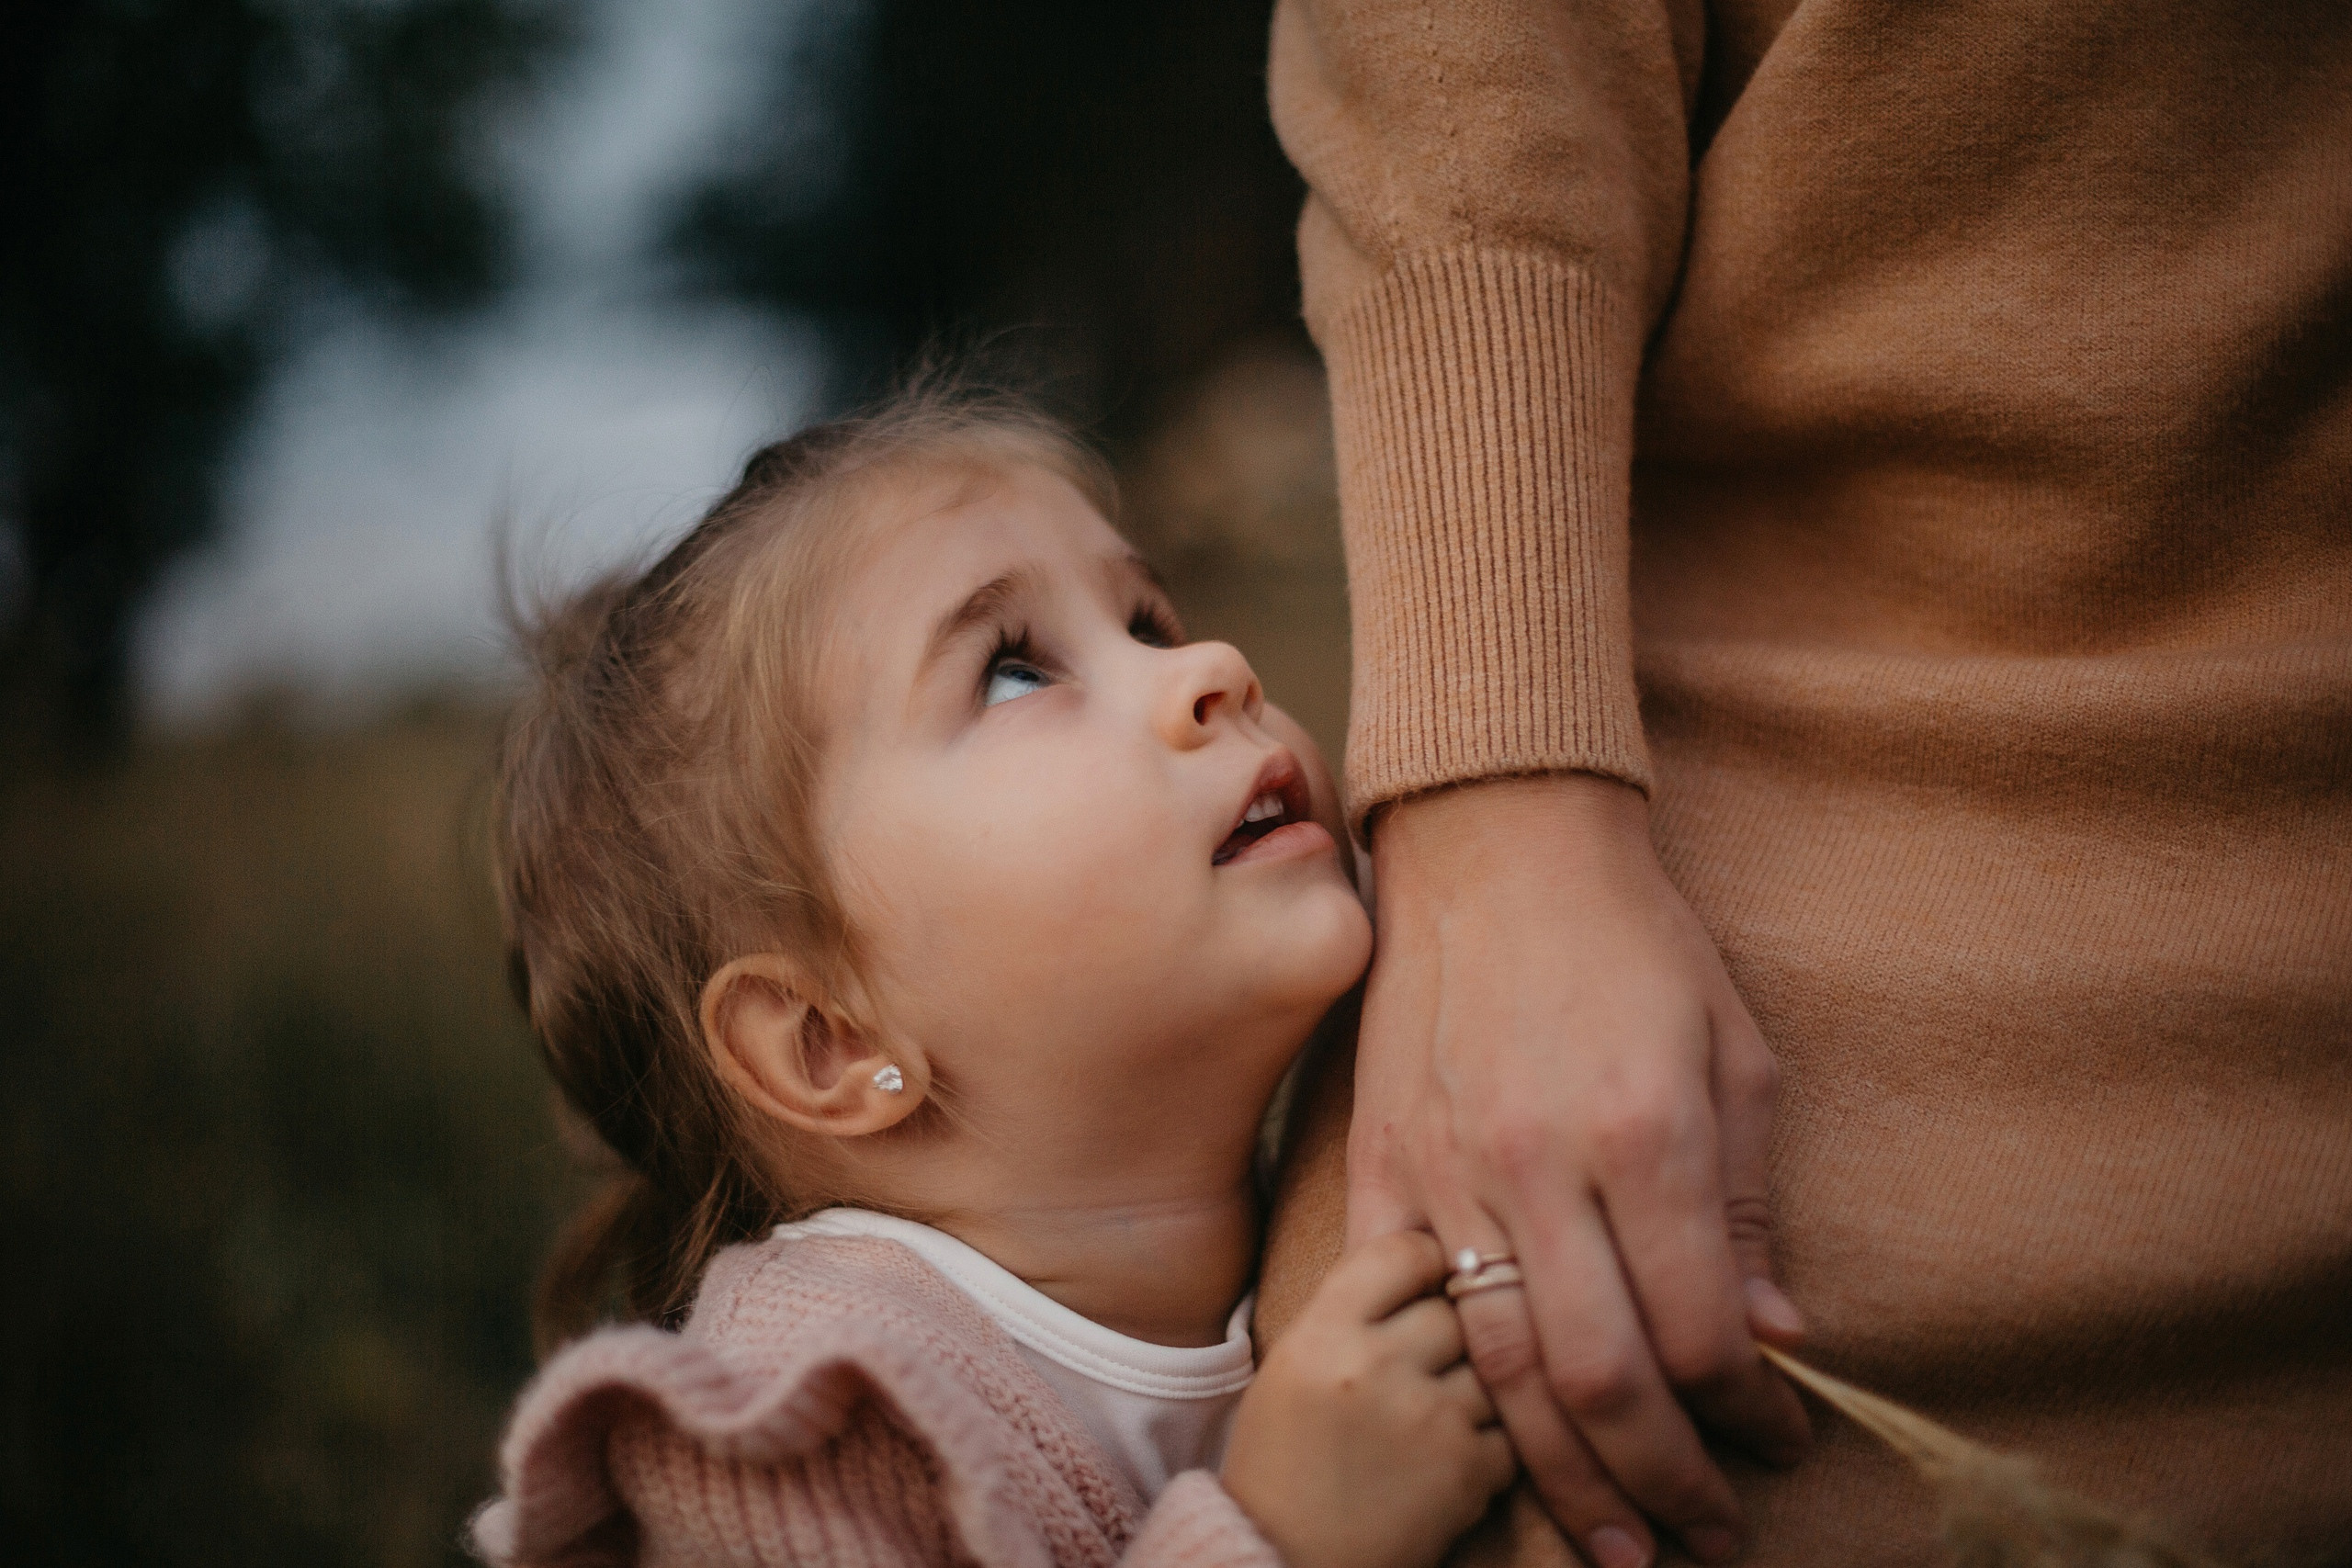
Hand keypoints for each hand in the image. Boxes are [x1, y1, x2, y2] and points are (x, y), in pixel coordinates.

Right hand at [1222, 1232, 1514, 1567]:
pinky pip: (1513, 1429)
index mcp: (1321, 1333)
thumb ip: (1354, 1311)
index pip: (1403, 1252)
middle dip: (1455, 1331)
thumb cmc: (1285, 1462)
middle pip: (1456, 1306)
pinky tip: (1451, 1461)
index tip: (1435, 1276)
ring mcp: (1424, 1419)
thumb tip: (1439, 1257)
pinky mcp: (1466, 1472)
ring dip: (1481, 1387)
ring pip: (1493, 1365)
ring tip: (1440, 1415)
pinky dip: (1494, 1445)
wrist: (1284, 1561)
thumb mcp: (1293, 1364)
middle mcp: (1372, 1366)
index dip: (1429, 1258)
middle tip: (1436, 1360)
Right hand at [1350, 773, 1809, 1567]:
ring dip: (1564, 1475)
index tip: (1780, 1436)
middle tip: (1706, 1536)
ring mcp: (1447, 1172)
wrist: (1495, 845)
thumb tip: (1773, 1339)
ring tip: (1612, 1543)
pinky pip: (1405, 1309)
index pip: (1703, 1333)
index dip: (1749, 1413)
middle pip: (1604, 1380)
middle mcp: (1541, 1168)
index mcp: (1646, 1135)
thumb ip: (1747, 1207)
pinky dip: (1449, 1388)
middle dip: (1666, 1483)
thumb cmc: (1633, 941)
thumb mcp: (1733, 1054)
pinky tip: (1488, 1444)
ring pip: (1501, 1369)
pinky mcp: (1381, 1165)